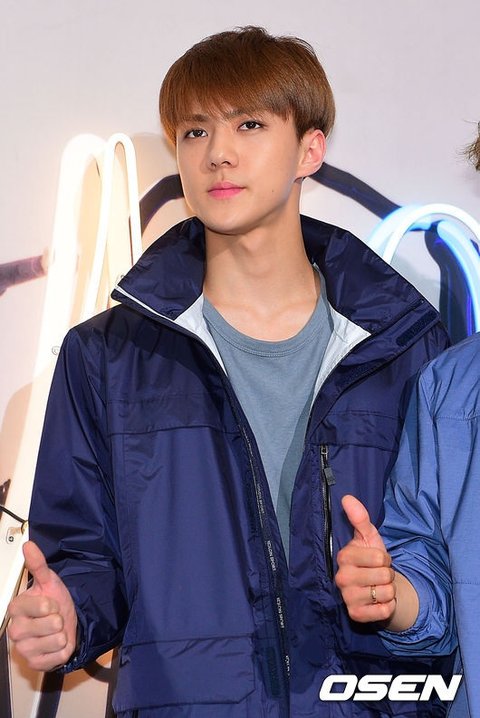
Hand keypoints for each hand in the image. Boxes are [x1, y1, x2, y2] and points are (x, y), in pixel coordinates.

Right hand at [7, 541, 77, 670]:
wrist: (64, 623)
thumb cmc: (54, 602)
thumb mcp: (49, 581)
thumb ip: (38, 564)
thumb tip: (29, 545)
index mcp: (16, 608)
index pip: (37, 606)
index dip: (50, 604)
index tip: (50, 603)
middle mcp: (16, 630)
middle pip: (49, 624)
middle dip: (59, 619)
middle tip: (54, 617)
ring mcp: (24, 648)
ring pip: (55, 639)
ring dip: (62, 633)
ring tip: (56, 630)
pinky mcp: (35, 663)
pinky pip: (58, 656)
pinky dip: (63, 649)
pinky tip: (57, 643)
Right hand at [335, 494, 396, 622]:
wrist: (375, 588)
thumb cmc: (372, 560)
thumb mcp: (369, 537)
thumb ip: (359, 517)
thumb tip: (347, 497)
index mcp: (344, 556)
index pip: (379, 557)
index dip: (385, 559)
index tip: (377, 560)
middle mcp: (341, 577)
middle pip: (384, 575)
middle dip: (388, 575)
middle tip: (378, 575)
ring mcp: (347, 597)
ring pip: (385, 593)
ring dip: (388, 591)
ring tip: (378, 587)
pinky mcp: (355, 615)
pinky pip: (383, 610)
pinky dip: (388, 606)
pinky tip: (378, 602)